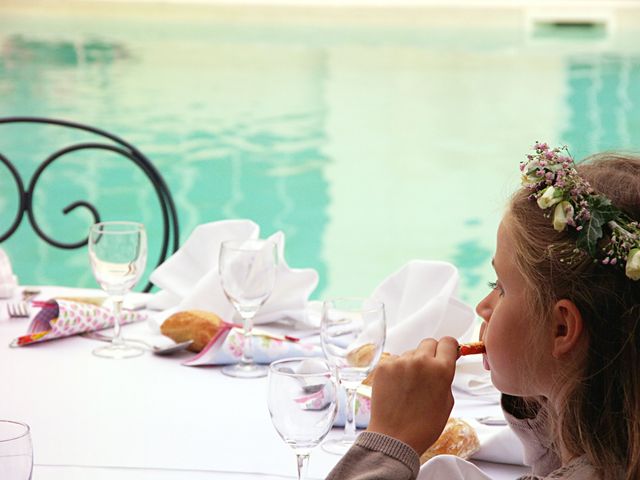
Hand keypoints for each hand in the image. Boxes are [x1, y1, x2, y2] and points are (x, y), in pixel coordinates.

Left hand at [367, 337, 457, 454]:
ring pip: (410, 353)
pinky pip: (394, 360)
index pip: (448, 342)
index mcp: (441, 370)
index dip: (448, 348)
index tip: (446, 352)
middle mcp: (420, 361)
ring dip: (412, 363)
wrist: (395, 438)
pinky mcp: (383, 366)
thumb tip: (445, 362)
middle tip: (427, 371)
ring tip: (409, 386)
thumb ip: (446, 378)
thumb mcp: (447, 401)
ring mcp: (400, 362)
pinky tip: (397, 387)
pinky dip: (397, 370)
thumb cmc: (424, 425)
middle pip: (429, 343)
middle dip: (431, 354)